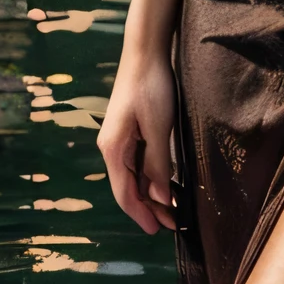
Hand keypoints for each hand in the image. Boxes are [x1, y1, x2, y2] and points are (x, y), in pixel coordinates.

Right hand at [98, 53, 178, 236]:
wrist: (145, 53)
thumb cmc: (152, 87)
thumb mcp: (158, 127)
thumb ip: (157, 163)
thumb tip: (158, 196)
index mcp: (113, 149)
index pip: (125, 193)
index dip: (141, 214)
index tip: (157, 231)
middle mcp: (111, 148)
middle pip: (127, 187)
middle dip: (148, 208)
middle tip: (172, 224)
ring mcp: (118, 139)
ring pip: (132, 176)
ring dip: (150, 194)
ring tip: (170, 209)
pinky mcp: (128, 131)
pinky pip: (137, 162)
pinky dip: (149, 177)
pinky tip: (163, 183)